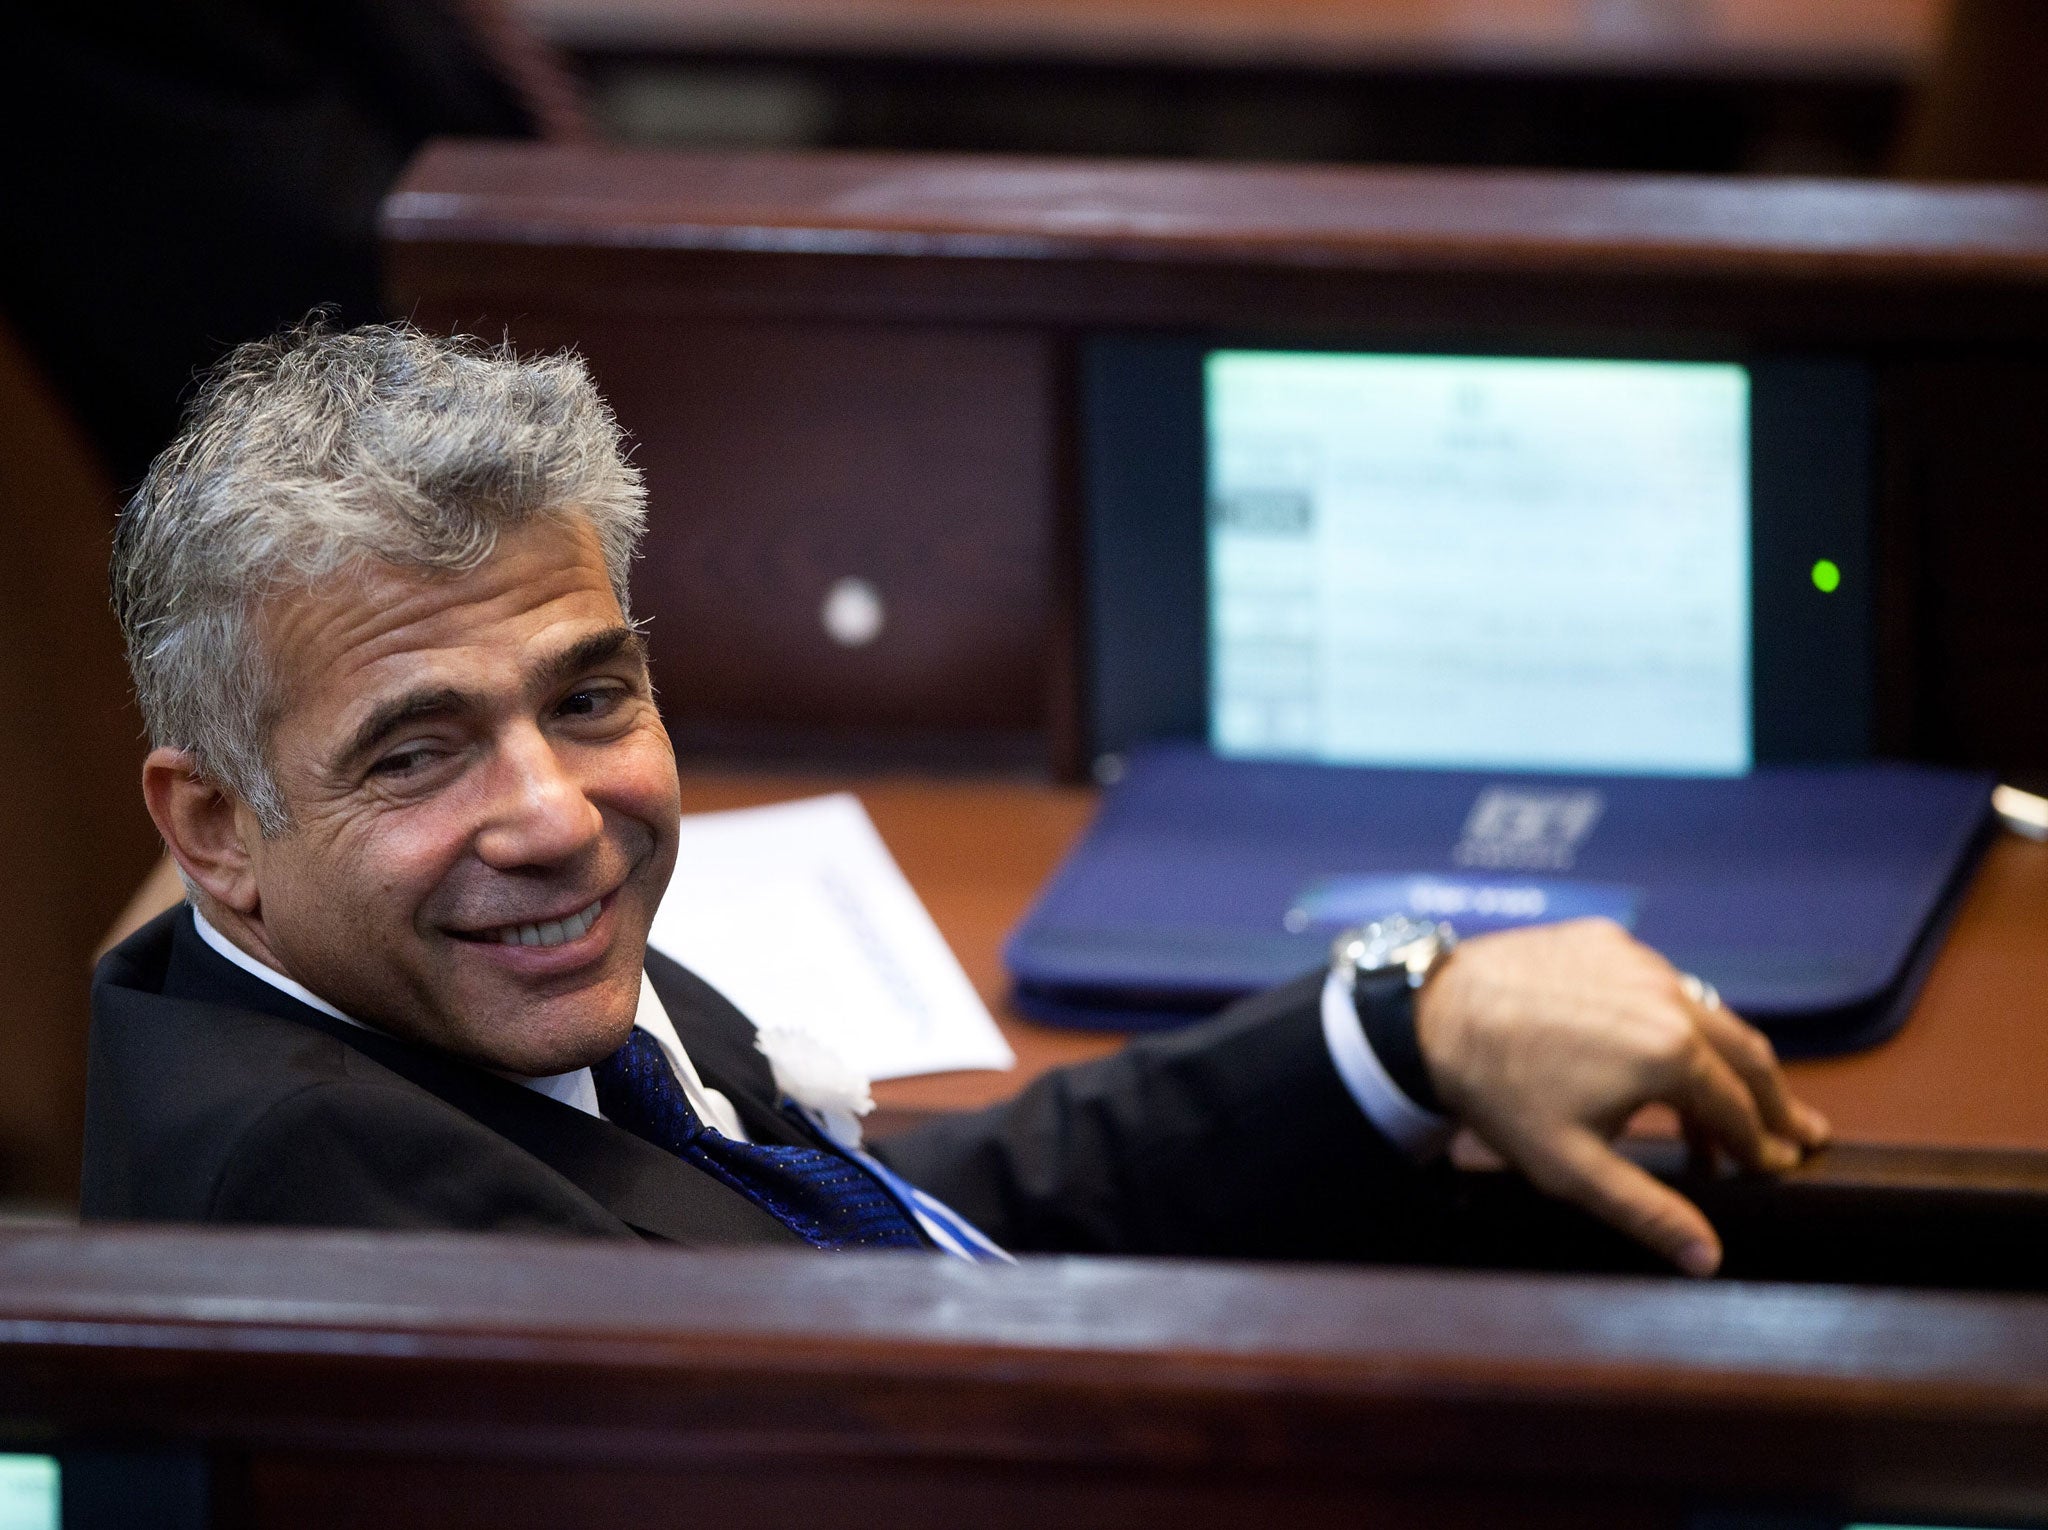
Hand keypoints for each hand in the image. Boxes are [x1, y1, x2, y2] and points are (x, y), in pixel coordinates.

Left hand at [1413, 918, 1830, 1276]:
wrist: (1432, 1017)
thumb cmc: (1501, 1097)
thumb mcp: (1573, 1168)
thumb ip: (1648, 1210)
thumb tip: (1708, 1259)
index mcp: (1672, 1053)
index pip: (1742, 1109)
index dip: (1765, 1145)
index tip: (1783, 1166)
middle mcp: (1668, 995)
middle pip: (1745, 1052)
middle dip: (1776, 1099)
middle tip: (1801, 1132)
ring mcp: (1637, 960)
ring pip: (1704, 1012)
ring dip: (1725, 1059)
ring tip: (1736, 1099)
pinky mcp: (1605, 941)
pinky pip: (1658, 981)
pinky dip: (1676, 1018)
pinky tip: (1669, 1049)